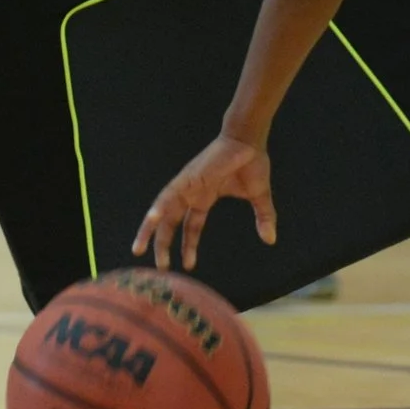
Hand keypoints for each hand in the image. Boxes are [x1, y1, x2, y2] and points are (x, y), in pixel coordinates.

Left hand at [132, 135, 276, 271]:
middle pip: (170, 223)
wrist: (249, 141)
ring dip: (150, 230)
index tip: (188, 265)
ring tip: (139, 249)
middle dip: (163, 245)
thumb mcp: (258, 197)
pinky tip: (150, 220)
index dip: (188, 246)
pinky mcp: (188, 177)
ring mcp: (187, 185)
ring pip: (162, 210)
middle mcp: (191, 193)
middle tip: (161, 268)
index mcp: (204, 197)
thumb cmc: (252, 163)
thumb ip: (263, 217)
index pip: (190, 226)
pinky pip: (169, 194)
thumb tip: (270, 239)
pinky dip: (159, 207)